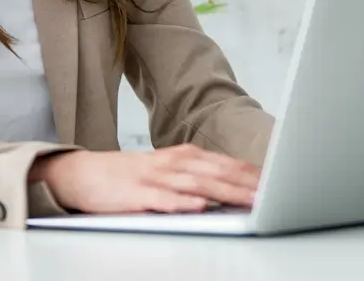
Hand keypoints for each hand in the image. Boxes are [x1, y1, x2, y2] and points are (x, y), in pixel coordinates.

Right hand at [30, 143, 259, 213]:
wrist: (82, 174)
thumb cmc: (128, 177)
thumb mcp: (166, 172)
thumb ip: (197, 178)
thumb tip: (235, 189)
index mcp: (183, 157)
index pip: (226, 164)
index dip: (253, 174)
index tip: (281, 182)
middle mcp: (172, 163)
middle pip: (217, 172)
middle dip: (248, 183)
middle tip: (275, 192)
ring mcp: (154, 177)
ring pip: (196, 185)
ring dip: (225, 192)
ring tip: (250, 200)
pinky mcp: (135, 194)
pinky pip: (162, 199)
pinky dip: (182, 202)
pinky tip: (199, 207)